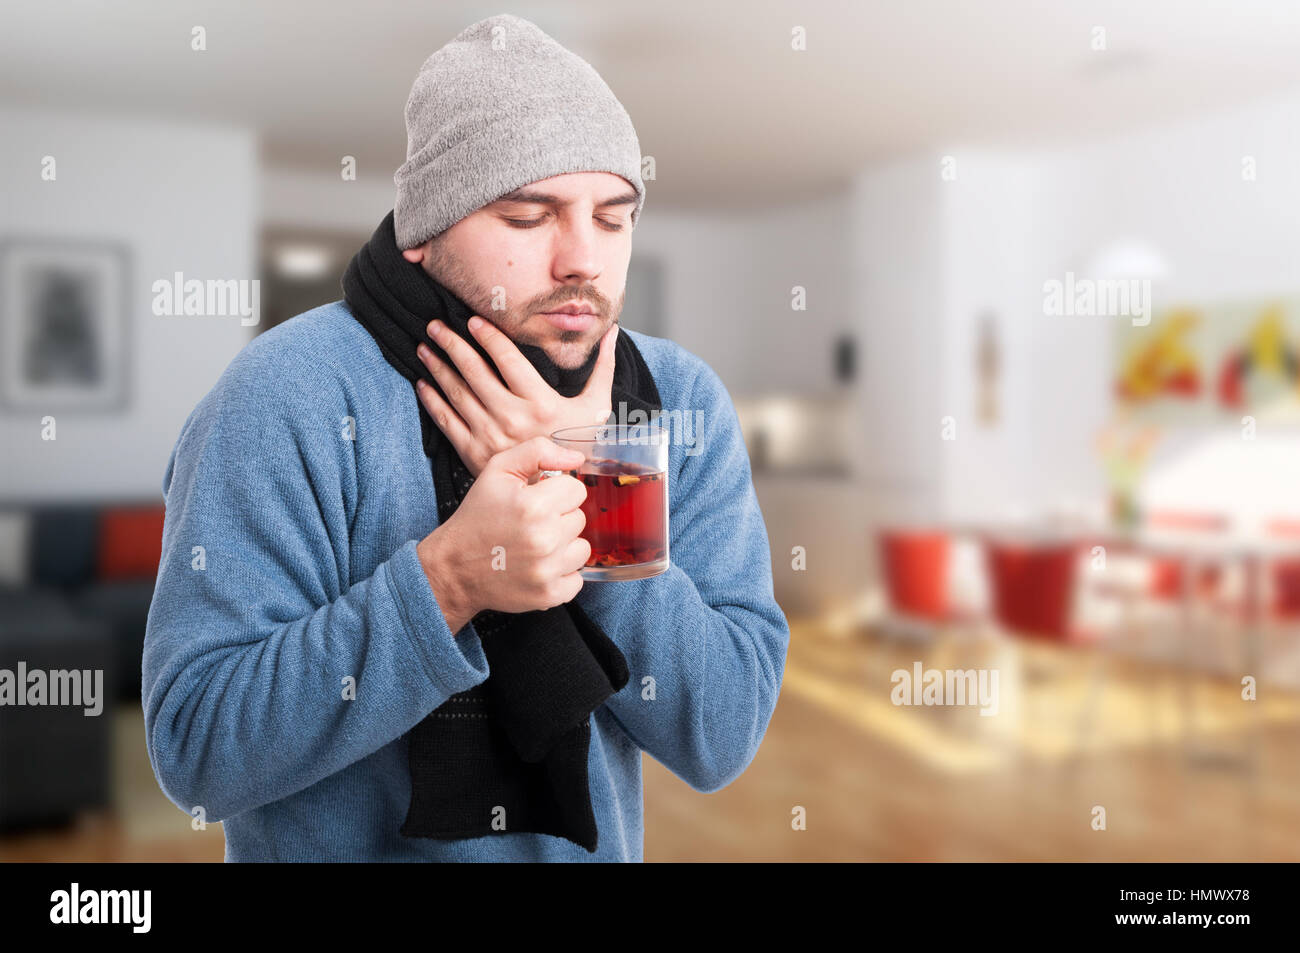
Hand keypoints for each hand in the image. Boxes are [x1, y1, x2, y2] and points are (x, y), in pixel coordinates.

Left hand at [415, 316, 617, 477]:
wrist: (555, 495)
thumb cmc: (578, 448)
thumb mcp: (596, 409)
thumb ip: (604, 368)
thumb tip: (612, 332)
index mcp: (541, 404)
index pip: (508, 360)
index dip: (489, 337)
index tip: (473, 320)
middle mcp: (513, 419)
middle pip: (476, 372)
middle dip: (452, 344)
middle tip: (436, 325)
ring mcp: (491, 436)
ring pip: (457, 394)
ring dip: (438, 367)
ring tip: (425, 347)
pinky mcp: (474, 453)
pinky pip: (447, 422)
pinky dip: (432, 401)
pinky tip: (423, 384)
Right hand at [416, 437, 590, 629]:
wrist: (455, 567)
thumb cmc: (477, 516)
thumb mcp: (498, 471)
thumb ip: (538, 452)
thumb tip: (576, 459)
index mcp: (535, 505)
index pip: (576, 490)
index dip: (556, 492)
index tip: (537, 500)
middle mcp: (545, 538)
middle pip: (579, 518)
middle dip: (558, 518)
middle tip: (530, 524)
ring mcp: (548, 570)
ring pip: (582, 548)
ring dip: (564, 546)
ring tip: (536, 545)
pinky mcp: (549, 594)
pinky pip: (577, 579)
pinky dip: (562, 574)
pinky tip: (539, 566)